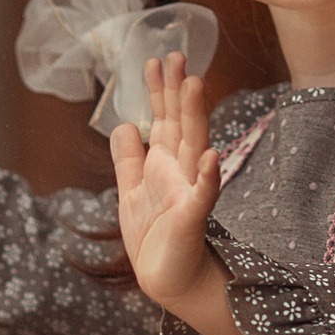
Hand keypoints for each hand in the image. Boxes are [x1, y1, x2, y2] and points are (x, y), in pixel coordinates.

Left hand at [110, 52, 223, 309]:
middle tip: (176, 55)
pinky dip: (208, 175)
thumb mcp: (131, 193)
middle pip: (180, 123)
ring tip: (194, 85)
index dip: (159, 91)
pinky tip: (211, 157)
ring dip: (194, 116)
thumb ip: (128, 160)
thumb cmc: (153, 238)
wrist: (166, 279)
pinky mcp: (193, 216)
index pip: (164, 119)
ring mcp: (190, 191)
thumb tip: (123, 125)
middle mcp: (181, 171)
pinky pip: (203, 194)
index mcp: (165, 165)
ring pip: (193, 146)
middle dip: (177, 90)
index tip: (155, 61)